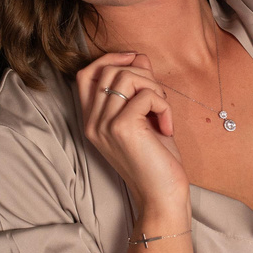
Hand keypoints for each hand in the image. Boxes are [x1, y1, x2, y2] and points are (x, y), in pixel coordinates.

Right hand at [76, 52, 189, 211]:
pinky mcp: (122, 128)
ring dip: (154, 88)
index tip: (134, 60)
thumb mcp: (144, 118)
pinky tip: (167, 127)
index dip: (108, 59)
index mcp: (92, 121)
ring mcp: (104, 125)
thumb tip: (139, 57)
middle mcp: (92, 122)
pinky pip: (146, 95)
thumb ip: (138, 88)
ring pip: (127, 77)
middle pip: (108, 70)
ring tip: (163, 112)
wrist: (162, 196)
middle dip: (141, 73)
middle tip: (159, 97)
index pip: (85, 74)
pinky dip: (164, 106)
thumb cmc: (156, 160)